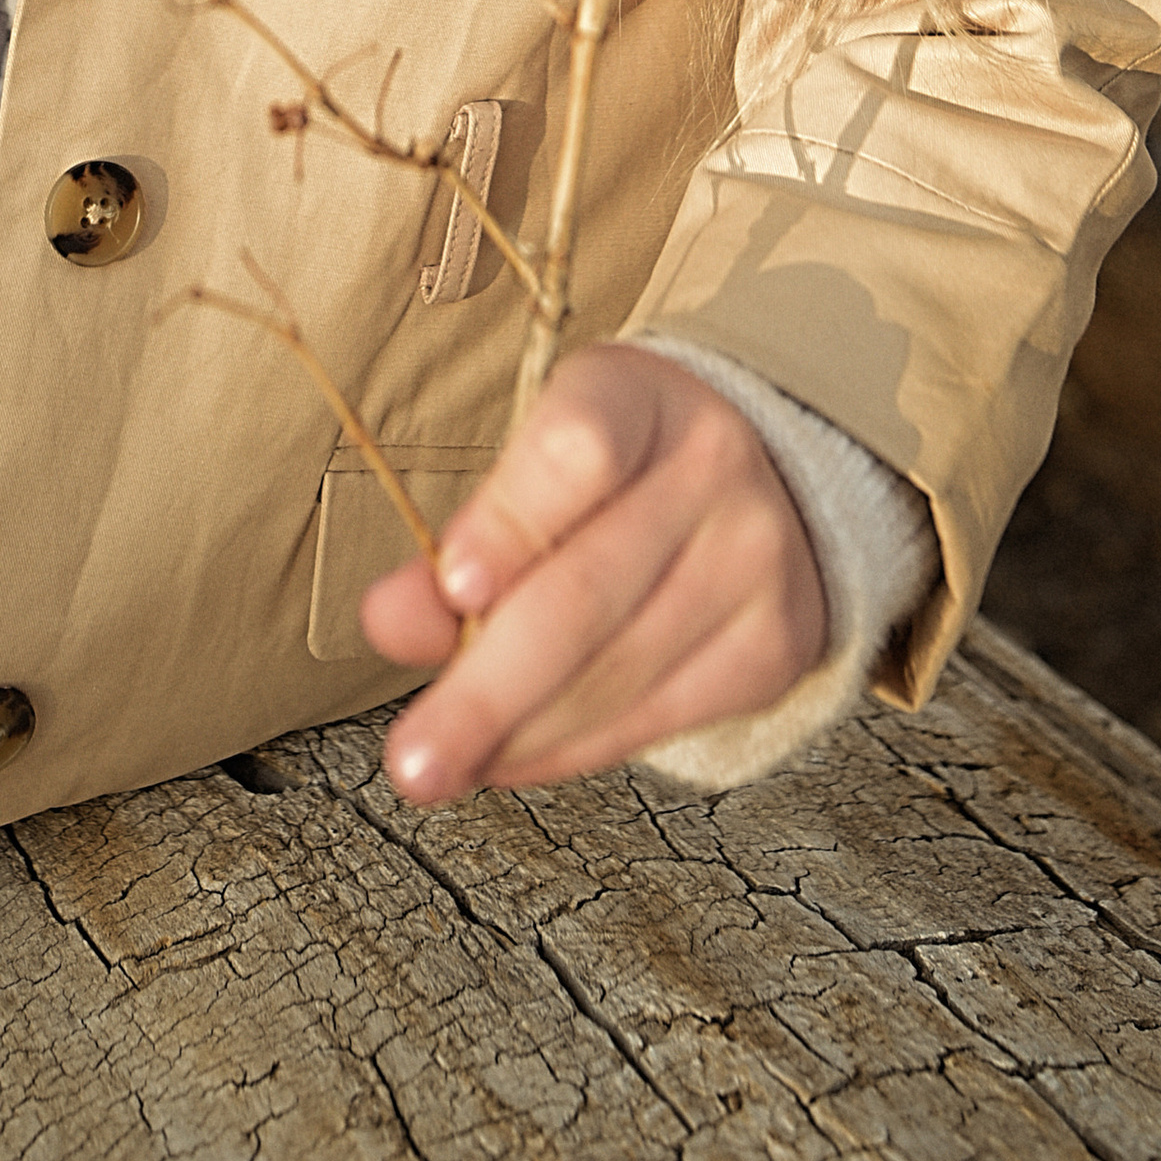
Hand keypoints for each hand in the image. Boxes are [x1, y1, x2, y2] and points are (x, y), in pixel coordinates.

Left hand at [357, 342, 826, 804]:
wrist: (767, 480)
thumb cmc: (619, 470)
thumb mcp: (539, 464)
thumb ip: (461, 537)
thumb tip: (387, 619)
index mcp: (639, 396)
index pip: (578, 449)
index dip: (512, 523)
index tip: (455, 586)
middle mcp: (712, 469)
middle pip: (586, 593)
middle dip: (486, 690)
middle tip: (413, 759)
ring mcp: (755, 562)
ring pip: (614, 674)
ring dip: (515, 736)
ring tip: (440, 765)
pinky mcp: (773, 647)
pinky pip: (653, 719)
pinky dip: (567, 750)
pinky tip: (511, 756)